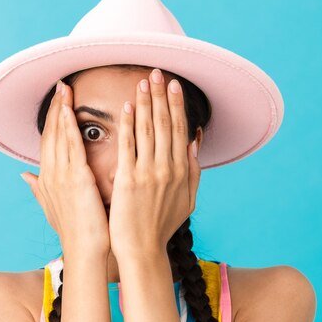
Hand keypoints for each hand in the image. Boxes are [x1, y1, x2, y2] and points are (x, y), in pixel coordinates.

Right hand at [21, 81, 110, 257]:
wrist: (85, 252)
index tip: (57, 100)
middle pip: (50, 134)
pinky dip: (69, 127)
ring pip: (59, 136)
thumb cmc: (75, 232)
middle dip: (55, 108)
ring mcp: (61, 176)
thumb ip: (39, 188)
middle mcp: (50, 175)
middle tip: (61, 85)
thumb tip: (25, 176)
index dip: (51, 120)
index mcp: (46, 180)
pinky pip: (72, 147)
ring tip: (65, 88)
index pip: (47, 142)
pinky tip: (70, 109)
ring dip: (61, 110)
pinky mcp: (77, 179)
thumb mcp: (53, 207)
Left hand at [108, 69, 200, 258]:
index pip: (180, 130)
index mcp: (182, 171)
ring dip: (146, 103)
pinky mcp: (128, 180)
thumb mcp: (187, 199)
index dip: (177, 105)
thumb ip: (193, 170)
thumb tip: (194, 141)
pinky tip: (126, 107)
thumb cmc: (162, 226)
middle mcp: (168, 168)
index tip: (174, 85)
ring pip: (148, 130)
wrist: (142, 249)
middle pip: (165, 124)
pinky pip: (128, 146)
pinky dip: (128, 125)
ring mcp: (148, 173)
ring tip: (144, 82)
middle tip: (158, 72)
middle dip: (162, 95)